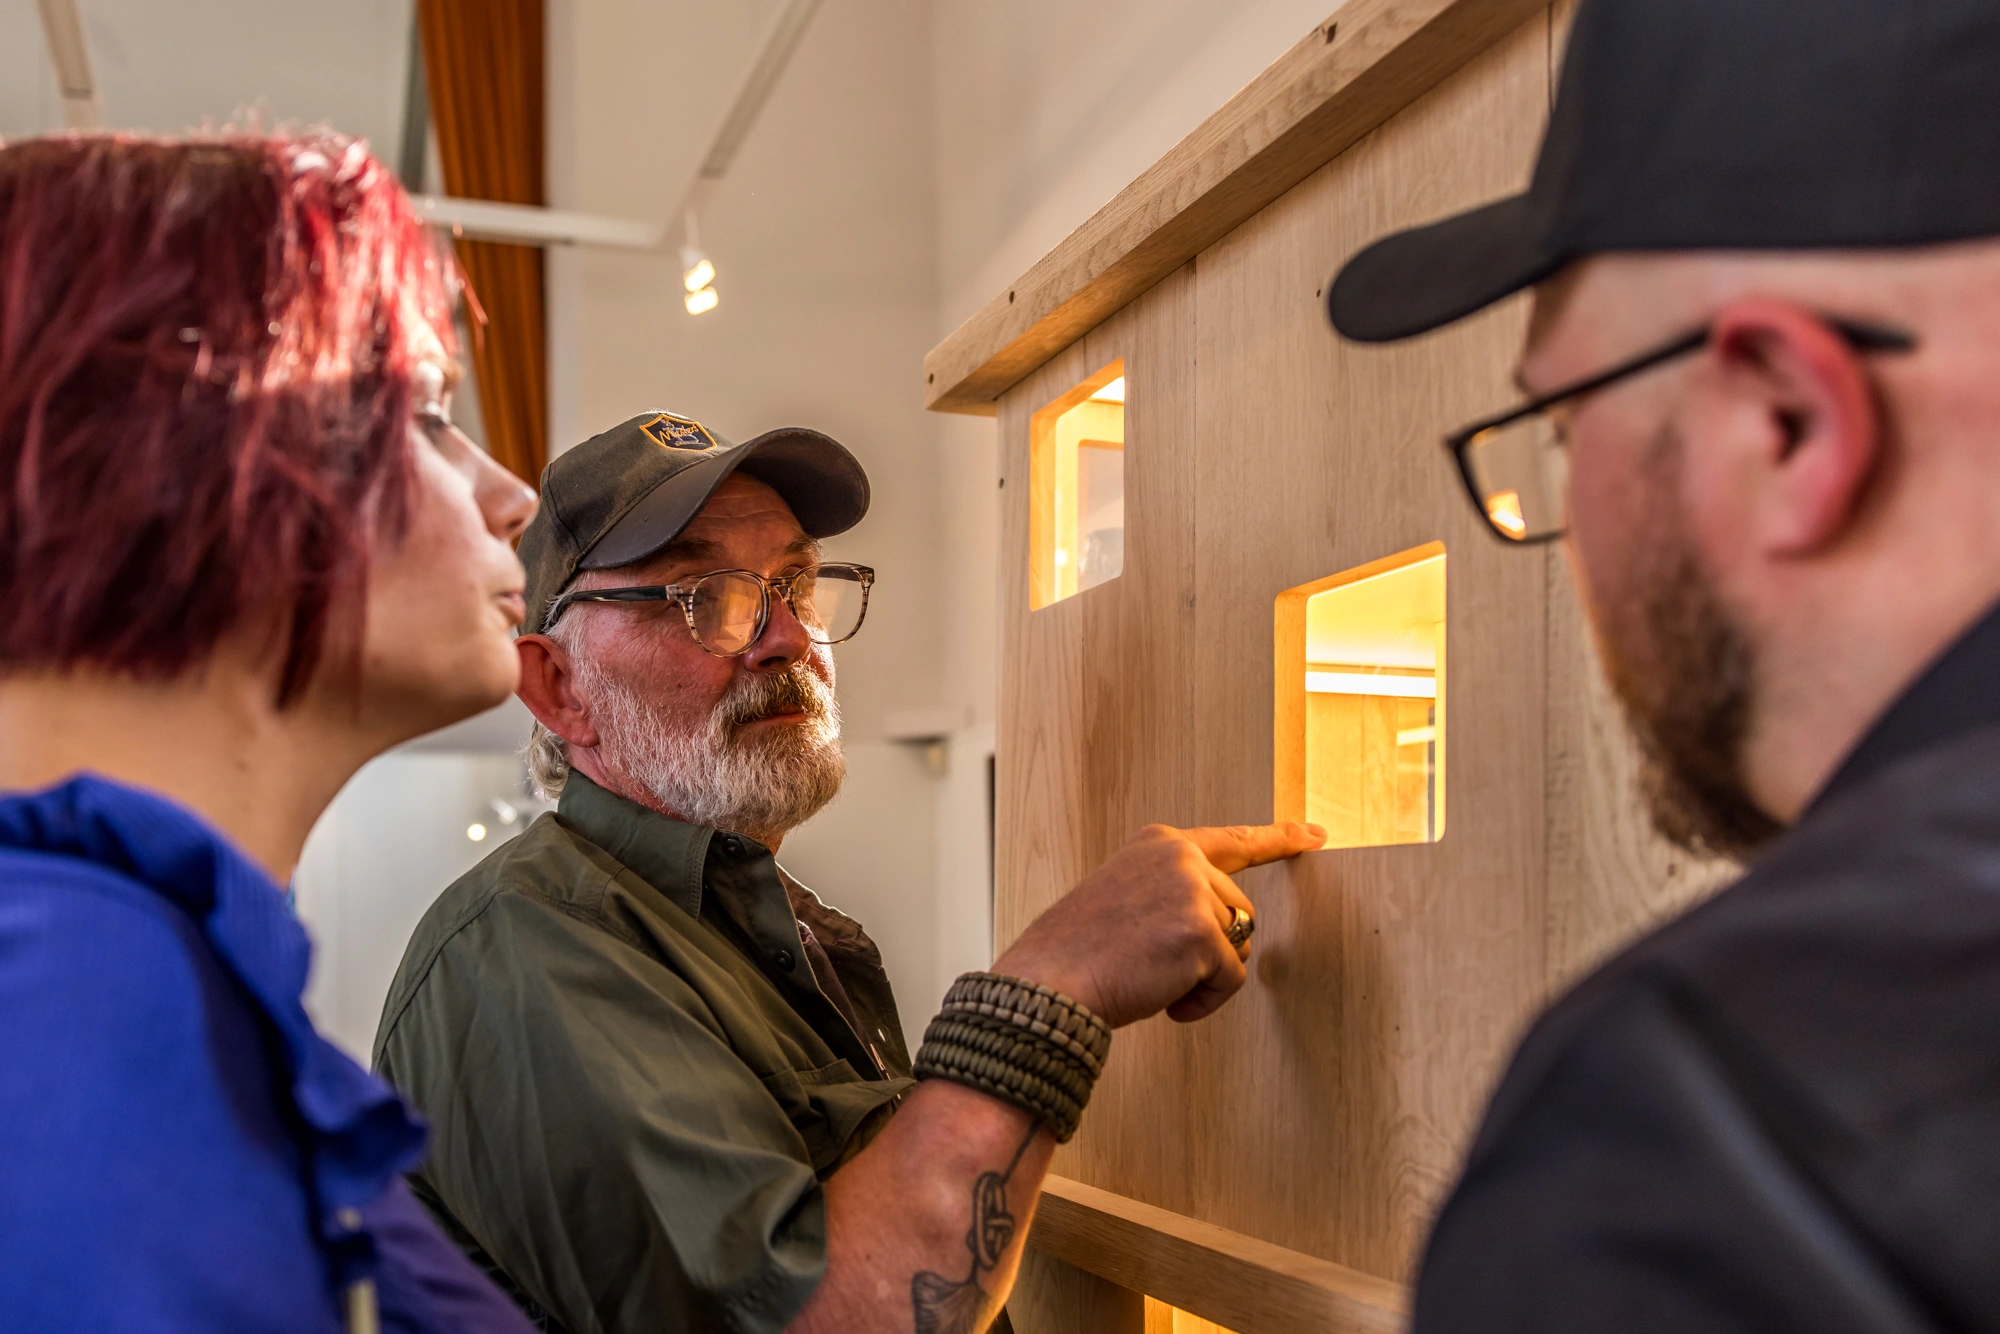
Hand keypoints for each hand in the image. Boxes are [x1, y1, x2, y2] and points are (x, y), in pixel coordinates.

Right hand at [992, 822, 1324, 1027]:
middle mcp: (1180, 856)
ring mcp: (1192, 890)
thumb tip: (1230, 931)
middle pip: (1240, 913)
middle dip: (1212, 950)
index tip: (1315, 835)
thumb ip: (1173, 896)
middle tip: (1157, 966)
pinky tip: (1164, 1000)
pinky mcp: (1202, 933)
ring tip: (1151, 978)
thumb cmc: (1078, 955)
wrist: (1047, 984)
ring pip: (1238, 948)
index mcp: (1160, 843)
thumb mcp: (1125, 899)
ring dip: (1205, 976)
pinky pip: (1231, 980)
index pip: (1233, 841)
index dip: (1280, 839)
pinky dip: (1204, 1002)